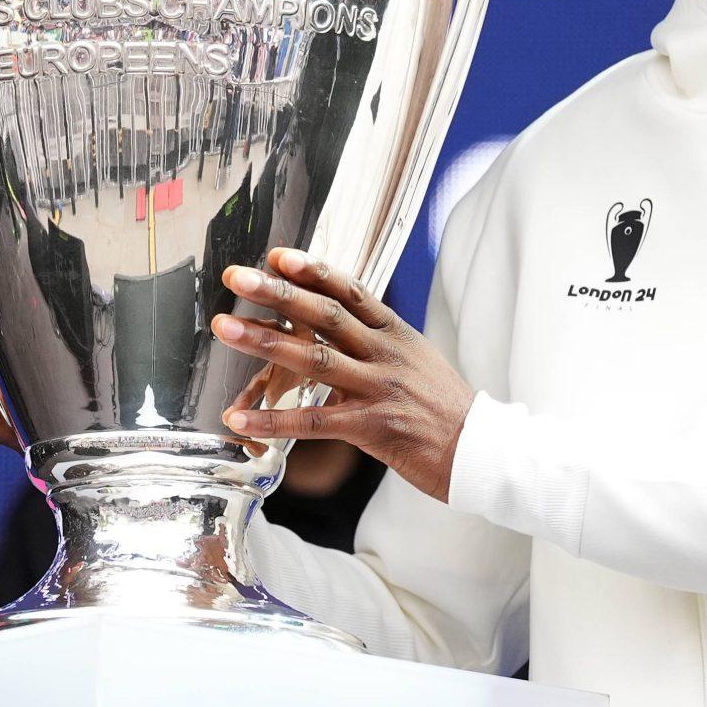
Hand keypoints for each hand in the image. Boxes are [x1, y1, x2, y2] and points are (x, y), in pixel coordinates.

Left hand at [210, 248, 473, 502]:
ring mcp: (380, 389)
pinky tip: (240, 417)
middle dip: (278, 293)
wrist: (481, 451)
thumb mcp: (414, 359)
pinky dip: (273, 418)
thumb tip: (330, 323)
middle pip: (326, 316)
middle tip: (237, 277)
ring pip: (315, 360)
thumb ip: (375, 340)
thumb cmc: (442, 407)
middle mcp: (387, 354)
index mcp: (396, 333)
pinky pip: (315, 420)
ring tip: (226, 330)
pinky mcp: (374, 427)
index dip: (313, 270)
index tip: (277, 255)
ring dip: (265, 343)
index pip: (351, 291)